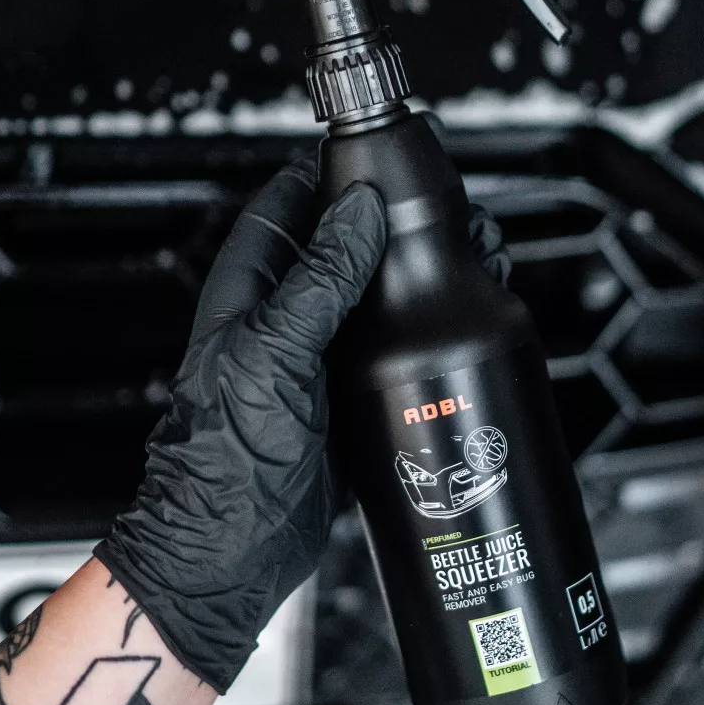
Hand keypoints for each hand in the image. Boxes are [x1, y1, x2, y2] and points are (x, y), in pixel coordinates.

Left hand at [95, 154, 510, 692]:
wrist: (236, 553)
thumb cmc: (227, 458)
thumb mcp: (273, 353)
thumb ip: (319, 279)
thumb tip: (360, 208)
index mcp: (253, 290)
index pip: (293, 202)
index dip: (334, 171)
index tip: (381, 151)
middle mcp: (290, 314)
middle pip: (350, 242)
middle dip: (400, 220)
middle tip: (453, 209)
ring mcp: (325, 352)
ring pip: (380, 290)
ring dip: (425, 270)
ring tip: (476, 253)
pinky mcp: (356, 391)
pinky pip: (395, 342)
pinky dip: (431, 325)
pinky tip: (468, 316)